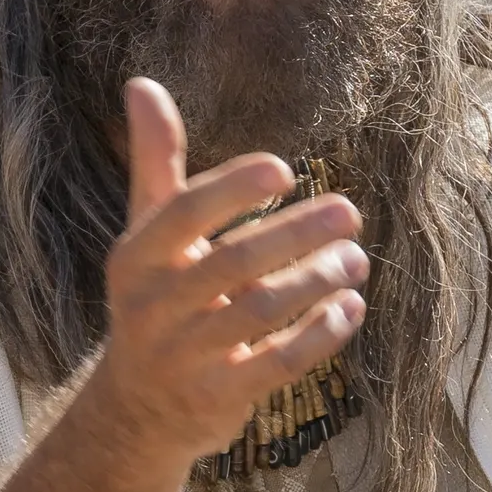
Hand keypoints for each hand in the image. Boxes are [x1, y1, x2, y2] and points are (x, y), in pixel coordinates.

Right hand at [79, 79, 366, 474]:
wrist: (136, 409)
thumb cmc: (156, 300)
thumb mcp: (147, 235)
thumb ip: (155, 162)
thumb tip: (141, 82)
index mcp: (136, 257)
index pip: (183, 213)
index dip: (232, 189)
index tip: (284, 170)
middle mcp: (152, 306)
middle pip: (232, 263)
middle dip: (296, 235)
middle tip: (349, 212)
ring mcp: (183, 356)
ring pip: (260, 312)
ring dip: (316, 281)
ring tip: (356, 258)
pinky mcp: (217, 397)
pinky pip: (278, 364)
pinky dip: (320, 335)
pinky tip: (351, 306)